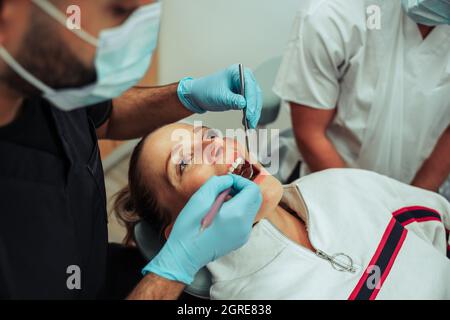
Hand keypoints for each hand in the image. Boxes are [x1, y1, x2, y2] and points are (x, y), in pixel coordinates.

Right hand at [142, 174, 261, 283]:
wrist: (184, 255)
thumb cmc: (189, 228)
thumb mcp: (200, 198)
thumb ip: (218, 183)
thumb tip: (228, 181)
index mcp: (237, 213)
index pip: (253, 189)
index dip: (241, 181)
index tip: (228, 181)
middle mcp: (244, 225)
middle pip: (255, 199)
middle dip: (242, 189)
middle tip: (225, 189)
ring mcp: (243, 234)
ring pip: (250, 209)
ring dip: (239, 200)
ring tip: (219, 202)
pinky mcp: (239, 240)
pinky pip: (244, 220)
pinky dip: (236, 211)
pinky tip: (220, 214)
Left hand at [177, 64, 262, 127]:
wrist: (198, 95)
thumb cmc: (206, 90)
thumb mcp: (219, 96)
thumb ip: (232, 100)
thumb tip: (244, 104)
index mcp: (237, 71)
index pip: (250, 86)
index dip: (251, 100)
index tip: (250, 113)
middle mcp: (244, 77)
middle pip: (255, 94)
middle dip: (254, 109)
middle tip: (251, 122)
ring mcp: (245, 87)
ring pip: (255, 101)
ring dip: (254, 113)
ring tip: (250, 125)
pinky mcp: (244, 96)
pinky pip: (251, 105)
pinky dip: (250, 114)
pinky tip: (247, 122)